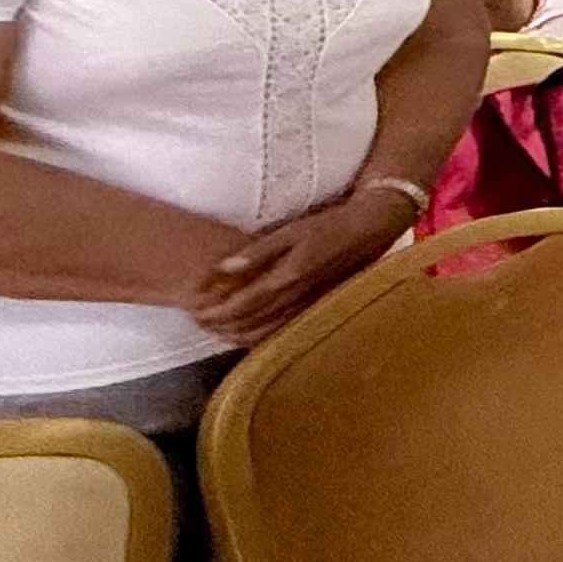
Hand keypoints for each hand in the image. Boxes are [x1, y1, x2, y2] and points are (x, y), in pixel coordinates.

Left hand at [194, 188, 415, 344]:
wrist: (368, 231)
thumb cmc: (328, 225)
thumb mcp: (292, 230)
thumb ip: (258, 251)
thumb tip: (223, 268)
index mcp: (284, 278)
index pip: (241, 304)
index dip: (216, 311)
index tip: (194, 312)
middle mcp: (293, 298)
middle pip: (249, 321)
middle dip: (220, 324)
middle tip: (197, 322)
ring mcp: (304, 305)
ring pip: (264, 330)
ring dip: (237, 334)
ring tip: (216, 331)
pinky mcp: (312, 306)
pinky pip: (280, 328)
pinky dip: (259, 335)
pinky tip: (247, 334)